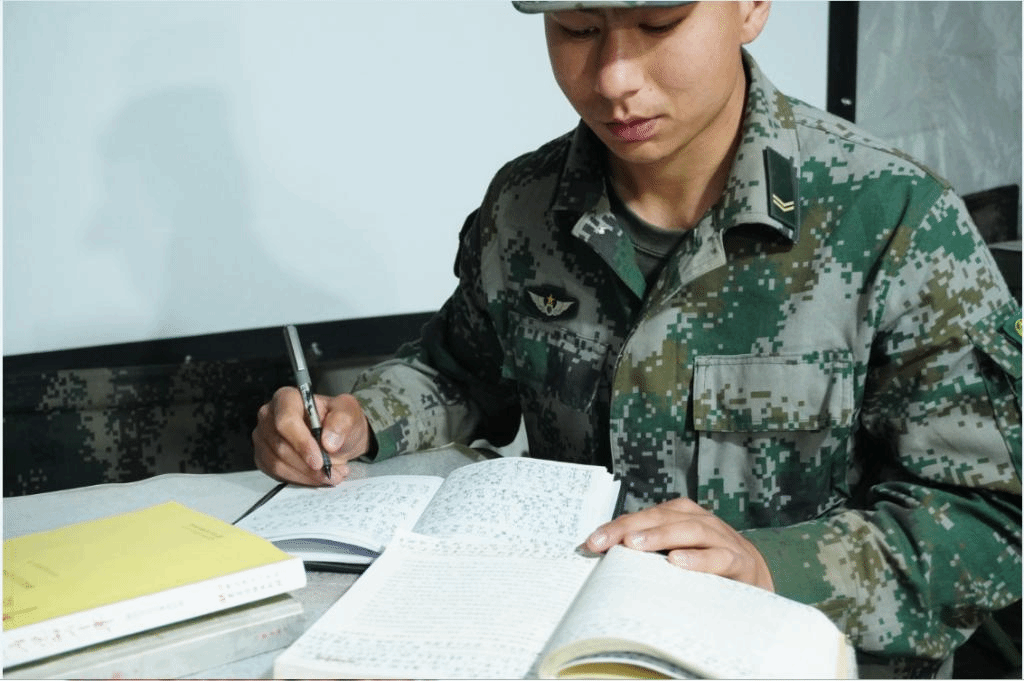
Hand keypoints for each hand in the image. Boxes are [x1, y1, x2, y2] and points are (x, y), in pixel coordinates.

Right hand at [253, 389, 373, 485]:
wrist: (338, 438)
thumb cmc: (340, 422)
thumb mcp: (349, 413)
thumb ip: (343, 420)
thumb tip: (328, 440)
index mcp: (287, 398)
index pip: (286, 421)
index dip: (302, 443)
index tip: (319, 460)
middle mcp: (270, 416)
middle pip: (280, 446)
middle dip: (308, 465)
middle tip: (332, 472)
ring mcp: (264, 437)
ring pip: (277, 463)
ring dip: (306, 475)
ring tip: (330, 475)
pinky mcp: (264, 457)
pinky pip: (276, 474)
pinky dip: (299, 479)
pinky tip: (316, 477)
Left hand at [585, 497, 774, 590]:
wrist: (756, 580)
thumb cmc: (707, 566)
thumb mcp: (676, 554)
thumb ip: (648, 553)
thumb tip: (605, 559)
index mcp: (681, 515)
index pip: (644, 517)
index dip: (617, 527)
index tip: (591, 543)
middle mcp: (700, 521)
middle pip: (662, 518)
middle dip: (631, 528)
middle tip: (606, 541)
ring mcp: (722, 539)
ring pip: (689, 531)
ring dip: (660, 536)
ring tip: (635, 545)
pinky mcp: (740, 562)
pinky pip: (719, 557)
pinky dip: (698, 559)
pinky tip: (677, 562)